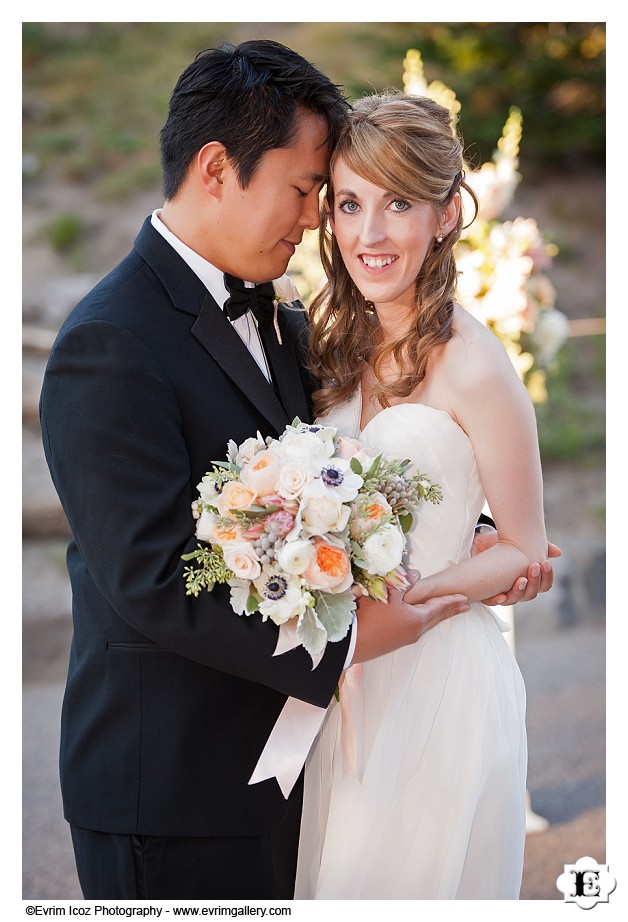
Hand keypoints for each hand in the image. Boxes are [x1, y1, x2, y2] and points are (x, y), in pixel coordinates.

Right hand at [353, 583, 468, 663]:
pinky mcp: (393, 642)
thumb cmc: (371, 617)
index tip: (465, 598)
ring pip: (426, 624)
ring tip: (444, 612)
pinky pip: (415, 628)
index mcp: (417, 619)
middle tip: (466, 607)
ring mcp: (404, 639)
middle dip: (451, 611)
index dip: (452, 600)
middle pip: (436, 618)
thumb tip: (416, 575)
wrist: (351, 643)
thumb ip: (405, 582)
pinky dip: (424, 620)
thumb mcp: (388, 594)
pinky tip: (418, 619)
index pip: (439, 607)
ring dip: (437, 616)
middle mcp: (415, 631)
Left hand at [482, 542, 561, 605]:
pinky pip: (492, 602)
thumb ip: (541, 546)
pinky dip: (498, 600)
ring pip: (514, 600)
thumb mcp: (522, 542)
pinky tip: (501, 595)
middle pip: (531, 594)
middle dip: (534, 582)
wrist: (481, 540)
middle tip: (533, 567)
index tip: (545, 563)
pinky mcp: (486, 592)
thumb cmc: (505, 544)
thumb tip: (558, 552)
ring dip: (519, 591)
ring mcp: (502, 592)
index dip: (547, 577)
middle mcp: (517, 589)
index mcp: (529, 580)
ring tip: (521, 579)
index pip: (544, 585)